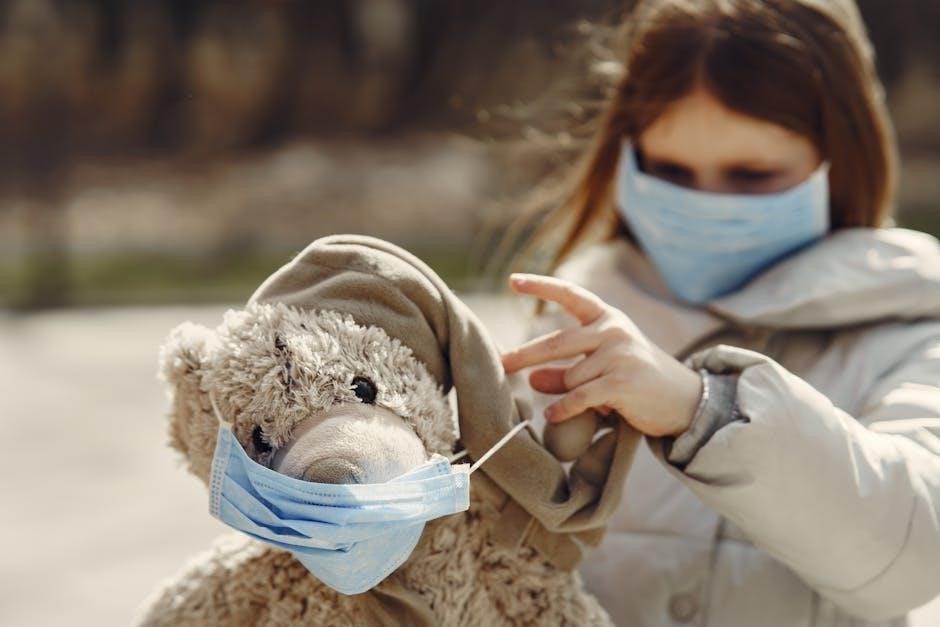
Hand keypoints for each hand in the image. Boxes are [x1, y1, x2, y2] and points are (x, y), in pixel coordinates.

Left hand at [500, 273, 702, 437]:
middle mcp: (613, 330)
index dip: (541, 286)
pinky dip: (563, 409)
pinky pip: (578, 397)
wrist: (686, 401)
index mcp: (608, 318)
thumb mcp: (601, 368)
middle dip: (524, 355)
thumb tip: (532, 377)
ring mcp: (619, 354)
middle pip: (556, 342)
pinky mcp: (622, 381)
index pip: (570, 295)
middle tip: (500, 363)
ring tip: (594, 402)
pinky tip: (554, 415)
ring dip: (570, 395)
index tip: (513, 281)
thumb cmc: (638, 381)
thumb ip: (566, 371)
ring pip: (570, 378)